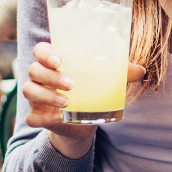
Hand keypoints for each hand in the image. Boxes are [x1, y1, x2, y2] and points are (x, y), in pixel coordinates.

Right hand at [24, 42, 144, 158]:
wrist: (85, 121)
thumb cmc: (92, 91)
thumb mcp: (106, 80)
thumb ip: (120, 72)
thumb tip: (141, 70)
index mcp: (55, 62)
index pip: (41, 50)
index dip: (45, 53)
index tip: (60, 60)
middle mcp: (41, 77)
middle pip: (34, 70)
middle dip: (51, 76)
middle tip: (72, 84)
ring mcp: (36, 97)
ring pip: (29, 91)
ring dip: (47, 96)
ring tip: (68, 102)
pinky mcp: (37, 116)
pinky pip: (32, 117)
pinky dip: (43, 117)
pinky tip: (58, 118)